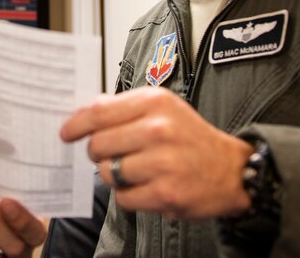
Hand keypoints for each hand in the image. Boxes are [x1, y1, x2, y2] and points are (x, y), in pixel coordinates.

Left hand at [60, 87, 252, 219]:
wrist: (233, 170)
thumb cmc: (191, 138)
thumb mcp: (163, 109)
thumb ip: (125, 108)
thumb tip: (85, 111)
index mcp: (155, 102)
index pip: (99, 112)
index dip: (76, 125)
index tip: (66, 133)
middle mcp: (158, 129)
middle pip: (98, 144)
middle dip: (97, 153)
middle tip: (109, 155)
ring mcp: (162, 162)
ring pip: (108, 173)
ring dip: (115, 175)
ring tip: (135, 171)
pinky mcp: (165, 193)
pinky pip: (123, 198)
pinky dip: (129, 196)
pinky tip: (146, 186)